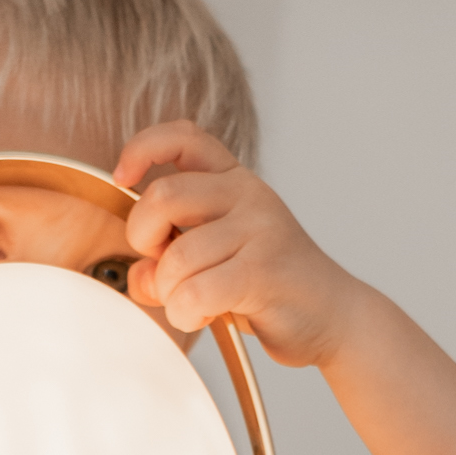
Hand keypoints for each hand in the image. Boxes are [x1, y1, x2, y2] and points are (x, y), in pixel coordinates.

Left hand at [114, 121, 358, 368]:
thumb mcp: (210, 265)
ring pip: (176, 258)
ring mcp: (260, 230)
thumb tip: (140, 274)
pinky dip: (187, 313)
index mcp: (233, 182)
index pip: (184, 137)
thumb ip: (166, 263)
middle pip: (162, 197)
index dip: (143, 148)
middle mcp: (248, 195)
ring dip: (170, 294)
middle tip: (162, 265)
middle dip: (143, 239)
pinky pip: (195, 292)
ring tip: (193, 304)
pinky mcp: (264, 270)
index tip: (123, 177)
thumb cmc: (266, 288)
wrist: (332, 317)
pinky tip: (204, 315)